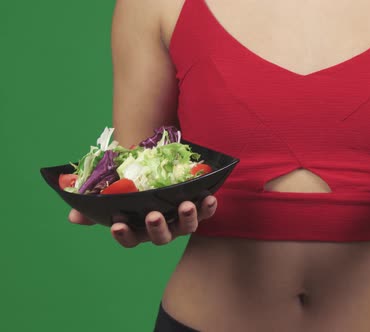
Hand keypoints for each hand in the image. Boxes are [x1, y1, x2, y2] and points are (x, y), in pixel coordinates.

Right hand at [68, 195, 217, 246]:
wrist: (158, 169)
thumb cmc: (133, 186)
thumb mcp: (113, 191)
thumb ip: (94, 204)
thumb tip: (73, 215)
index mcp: (139, 228)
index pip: (130, 239)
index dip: (124, 235)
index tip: (117, 225)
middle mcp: (161, 228)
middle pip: (161, 237)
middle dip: (157, 227)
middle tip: (153, 215)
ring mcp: (181, 220)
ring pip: (186, 227)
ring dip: (187, 217)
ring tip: (186, 205)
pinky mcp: (199, 209)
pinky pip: (206, 212)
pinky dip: (209, 206)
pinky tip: (209, 197)